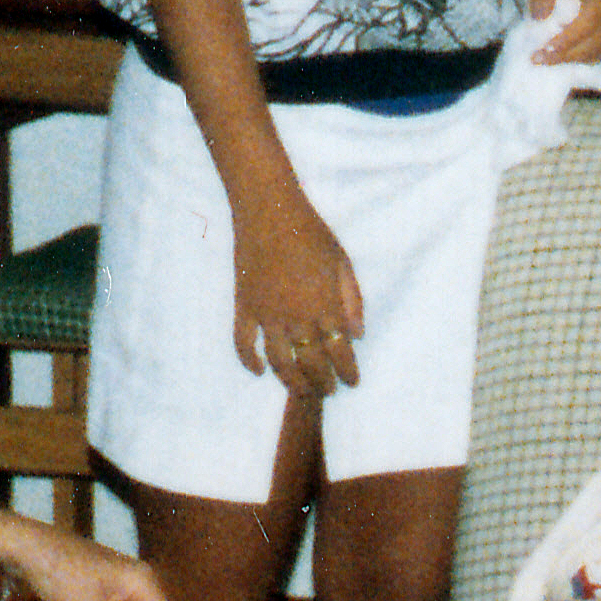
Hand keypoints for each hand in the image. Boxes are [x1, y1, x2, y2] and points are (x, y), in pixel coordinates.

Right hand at [229, 192, 368, 406]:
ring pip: (278, 362)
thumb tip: (358, 334)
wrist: (268, 210)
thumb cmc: (310, 232)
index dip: (348, 372)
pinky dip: (248, 361)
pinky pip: (243, 343)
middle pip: (312, 364)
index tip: (351, 382)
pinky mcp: (244, 306)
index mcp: (325, 305)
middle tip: (328, 391)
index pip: (340, 352)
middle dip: (323, 383)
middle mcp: (297, 316)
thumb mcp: (342, 262)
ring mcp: (267, 314)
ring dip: (291, 381)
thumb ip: (353, 300)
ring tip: (301, 391)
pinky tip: (258, 371)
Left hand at [522, 0, 600, 64]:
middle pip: (598, 41)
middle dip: (568, 55)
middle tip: (539, 59)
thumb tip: (540, 19)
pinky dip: (583, 57)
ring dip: (575, 59)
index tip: (542, 50)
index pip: (589, 23)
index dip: (566, 40)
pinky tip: (561, 56)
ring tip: (547, 59)